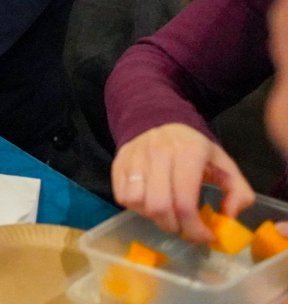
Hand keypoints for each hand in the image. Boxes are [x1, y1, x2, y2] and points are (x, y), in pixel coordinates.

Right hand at [112, 123, 253, 242]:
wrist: (157, 120)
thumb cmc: (193, 148)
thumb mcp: (224, 164)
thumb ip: (238, 192)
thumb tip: (229, 217)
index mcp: (188, 152)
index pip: (184, 202)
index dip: (194, 228)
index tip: (205, 236)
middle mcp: (158, 152)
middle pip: (159, 206)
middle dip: (174, 226)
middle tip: (184, 228)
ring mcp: (134, 157)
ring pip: (137, 202)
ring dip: (152, 217)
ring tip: (165, 213)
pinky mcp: (118, 163)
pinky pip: (122, 196)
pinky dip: (136, 207)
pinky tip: (149, 202)